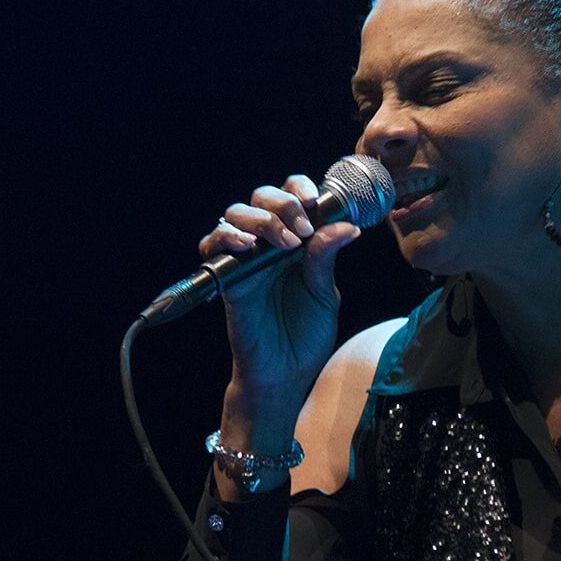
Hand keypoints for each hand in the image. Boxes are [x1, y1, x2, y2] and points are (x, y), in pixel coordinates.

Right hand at [198, 174, 360, 396]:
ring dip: (260, 219)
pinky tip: (245, 245)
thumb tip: (347, 226)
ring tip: (284, 243)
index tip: (314, 200)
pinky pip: (213, 245)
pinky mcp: (227, 277)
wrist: (286, 373)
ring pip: (236, 214)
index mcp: (295, 241)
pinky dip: (225, 237)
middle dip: (282, 204)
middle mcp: (268, 243)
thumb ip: (326, 257)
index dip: (299, 188)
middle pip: (262, 197)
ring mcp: (245, 258)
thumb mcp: (324, 293)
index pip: (292, 196)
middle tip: (302, 230)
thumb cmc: (306, 335)